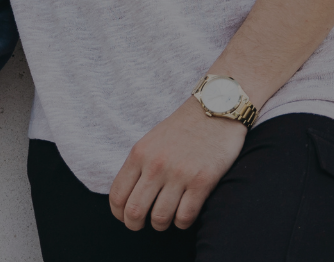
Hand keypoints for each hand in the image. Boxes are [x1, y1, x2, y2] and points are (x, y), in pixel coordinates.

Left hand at [108, 99, 246, 231]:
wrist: (216, 108)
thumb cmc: (183, 128)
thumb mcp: (151, 141)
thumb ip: (139, 166)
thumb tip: (128, 197)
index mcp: (139, 154)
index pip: (117, 195)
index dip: (119, 214)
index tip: (125, 217)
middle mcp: (156, 165)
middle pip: (134, 211)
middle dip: (135, 225)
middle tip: (143, 225)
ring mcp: (179, 174)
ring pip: (160, 218)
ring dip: (161, 225)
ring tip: (166, 219)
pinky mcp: (203, 181)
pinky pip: (185, 217)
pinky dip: (182, 223)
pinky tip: (183, 215)